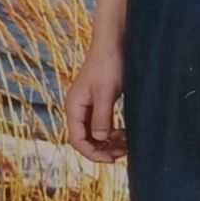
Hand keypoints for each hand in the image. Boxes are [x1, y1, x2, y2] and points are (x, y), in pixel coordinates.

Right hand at [65, 41, 126, 163]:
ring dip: (107, 142)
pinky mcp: (97, 99)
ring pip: (93, 132)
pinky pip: (100, 123)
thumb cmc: (109, 63)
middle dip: (102, 149)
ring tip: (125, 145)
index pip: (77, 140)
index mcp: (73, 106)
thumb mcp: (106, 92)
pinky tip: (123, 134)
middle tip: (122, 154)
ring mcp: (87, 104)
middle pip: (85, 138)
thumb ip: (101, 117)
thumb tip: (100, 139)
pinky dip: (110, 131)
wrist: (114, 41)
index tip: (112, 159)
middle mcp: (77, 107)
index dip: (93, 153)